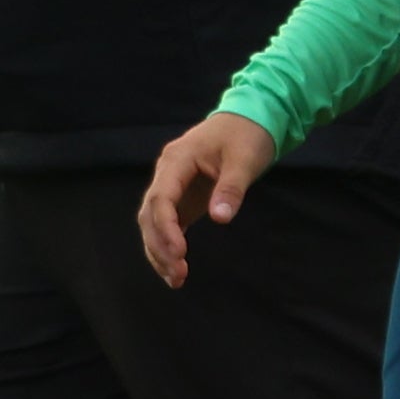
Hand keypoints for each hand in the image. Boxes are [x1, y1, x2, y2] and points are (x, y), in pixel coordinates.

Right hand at [136, 108, 276, 290]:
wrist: (249, 119)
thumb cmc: (246, 135)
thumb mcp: (244, 160)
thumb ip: (231, 189)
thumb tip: (220, 218)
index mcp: (176, 160)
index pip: (161, 198)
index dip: (166, 228)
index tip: (180, 253)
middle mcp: (167, 174)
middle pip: (150, 214)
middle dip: (160, 246)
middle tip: (178, 274)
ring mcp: (172, 186)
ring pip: (153, 222)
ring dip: (160, 251)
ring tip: (176, 279)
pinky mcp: (182, 198)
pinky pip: (167, 224)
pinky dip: (168, 246)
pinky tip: (175, 268)